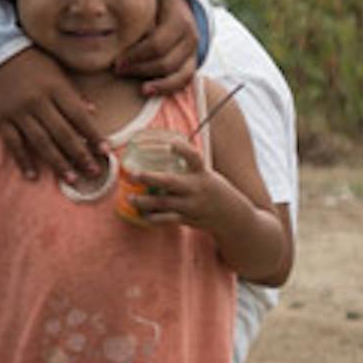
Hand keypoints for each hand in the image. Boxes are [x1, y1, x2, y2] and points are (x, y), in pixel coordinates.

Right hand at [0, 48, 106, 181]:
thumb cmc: (31, 60)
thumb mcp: (56, 70)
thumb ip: (73, 92)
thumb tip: (93, 112)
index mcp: (55, 87)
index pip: (78, 115)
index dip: (93, 134)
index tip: (105, 151)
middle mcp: (38, 101)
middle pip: (62, 133)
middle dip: (80, 154)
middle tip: (94, 172)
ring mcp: (18, 111)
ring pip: (41, 142)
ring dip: (58, 162)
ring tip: (72, 179)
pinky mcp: (0, 118)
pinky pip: (13, 143)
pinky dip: (23, 160)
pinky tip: (33, 175)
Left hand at [117, 0, 202, 97]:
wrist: (172, 5)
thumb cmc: (151, 5)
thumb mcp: (145, 4)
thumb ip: (134, 17)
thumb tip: (107, 30)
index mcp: (178, 19)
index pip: (156, 44)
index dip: (135, 56)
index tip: (115, 61)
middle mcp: (190, 35)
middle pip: (166, 62)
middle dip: (140, 69)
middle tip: (118, 70)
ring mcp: (194, 50)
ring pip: (178, 74)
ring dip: (154, 82)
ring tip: (134, 86)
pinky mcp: (193, 62)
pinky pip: (184, 80)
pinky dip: (167, 87)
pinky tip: (148, 90)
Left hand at [123, 137, 243, 231]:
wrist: (232, 216)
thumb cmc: (213, 190)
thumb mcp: (206, 175)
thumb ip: (188, 166)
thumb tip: (166, 147)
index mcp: (202, 174)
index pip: (194, 157)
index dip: (182, 149)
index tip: (171, 143)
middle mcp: (196, 188)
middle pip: (171, 182)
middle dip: (151, 177)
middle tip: (134, 174)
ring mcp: (191, 205)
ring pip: (164, 203)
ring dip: (145, 201)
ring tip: (130, 198)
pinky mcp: (188, 219)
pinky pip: (167, 219)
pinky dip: (154, 218)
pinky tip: (142, 215)